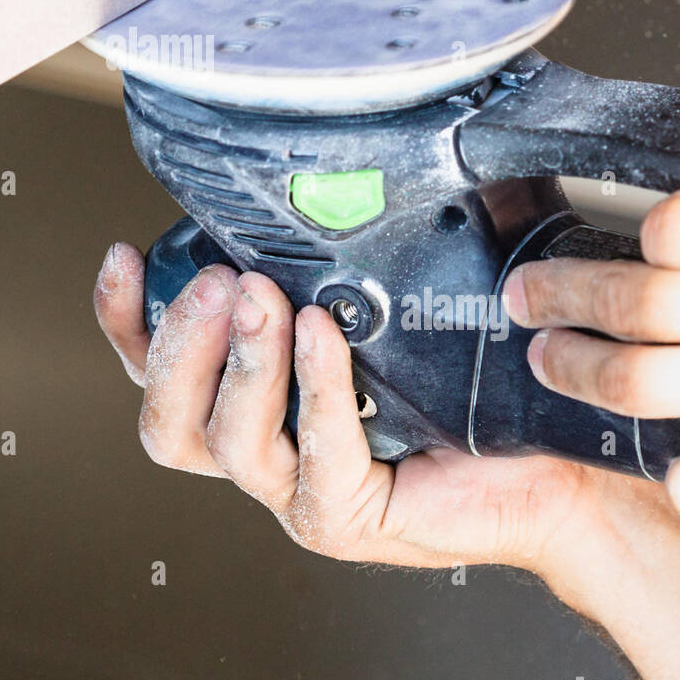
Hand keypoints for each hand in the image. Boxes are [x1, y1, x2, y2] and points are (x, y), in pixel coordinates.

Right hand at [94, 243, 601, 574]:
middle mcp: (265, 446)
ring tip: (263, 298)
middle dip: (178, 343)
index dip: (124, 319)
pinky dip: (314, 387)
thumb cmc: (472, 370)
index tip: (124, 254)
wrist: (555, 449)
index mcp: (253, 396)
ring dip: (240, 361)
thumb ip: (339, 247)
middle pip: (168, 421)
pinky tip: (322, 333)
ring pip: (227, 441)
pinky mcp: (348, 517)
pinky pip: (316, 457)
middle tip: (216, 281)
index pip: (156, 369)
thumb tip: (325, 161)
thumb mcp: (390, 288)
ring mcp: (299, 489)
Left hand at [504, 174, 679, 524]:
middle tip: (522, 297)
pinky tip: (664, 461)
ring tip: (547, 359)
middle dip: (560, 296)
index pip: (675, 229)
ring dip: (578, 369)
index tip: (578, 235)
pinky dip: (676, 477)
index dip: (636, 237)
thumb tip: (667, 232)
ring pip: (636, 381)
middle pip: (630, 300)